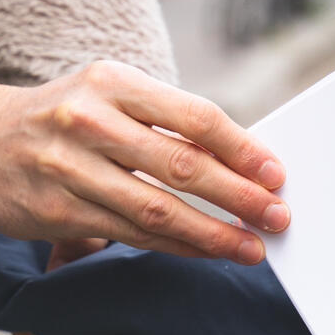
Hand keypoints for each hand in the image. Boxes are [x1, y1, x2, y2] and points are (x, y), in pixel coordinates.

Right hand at [0, 61, 288, 262]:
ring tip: (251, 246)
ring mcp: (70, 168)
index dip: (242, 149)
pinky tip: (207, 251)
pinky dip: (178, 245)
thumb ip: (170, 122)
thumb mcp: (113, 97)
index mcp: (114, 83)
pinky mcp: (58, 211)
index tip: (275, 174)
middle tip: (277, 216)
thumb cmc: (71, 118)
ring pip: (158, 208)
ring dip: (213, 233)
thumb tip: (246, 160)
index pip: (194, 116)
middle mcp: (90, 122)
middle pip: (182, 165)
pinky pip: (132, 234)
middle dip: (239, 196)